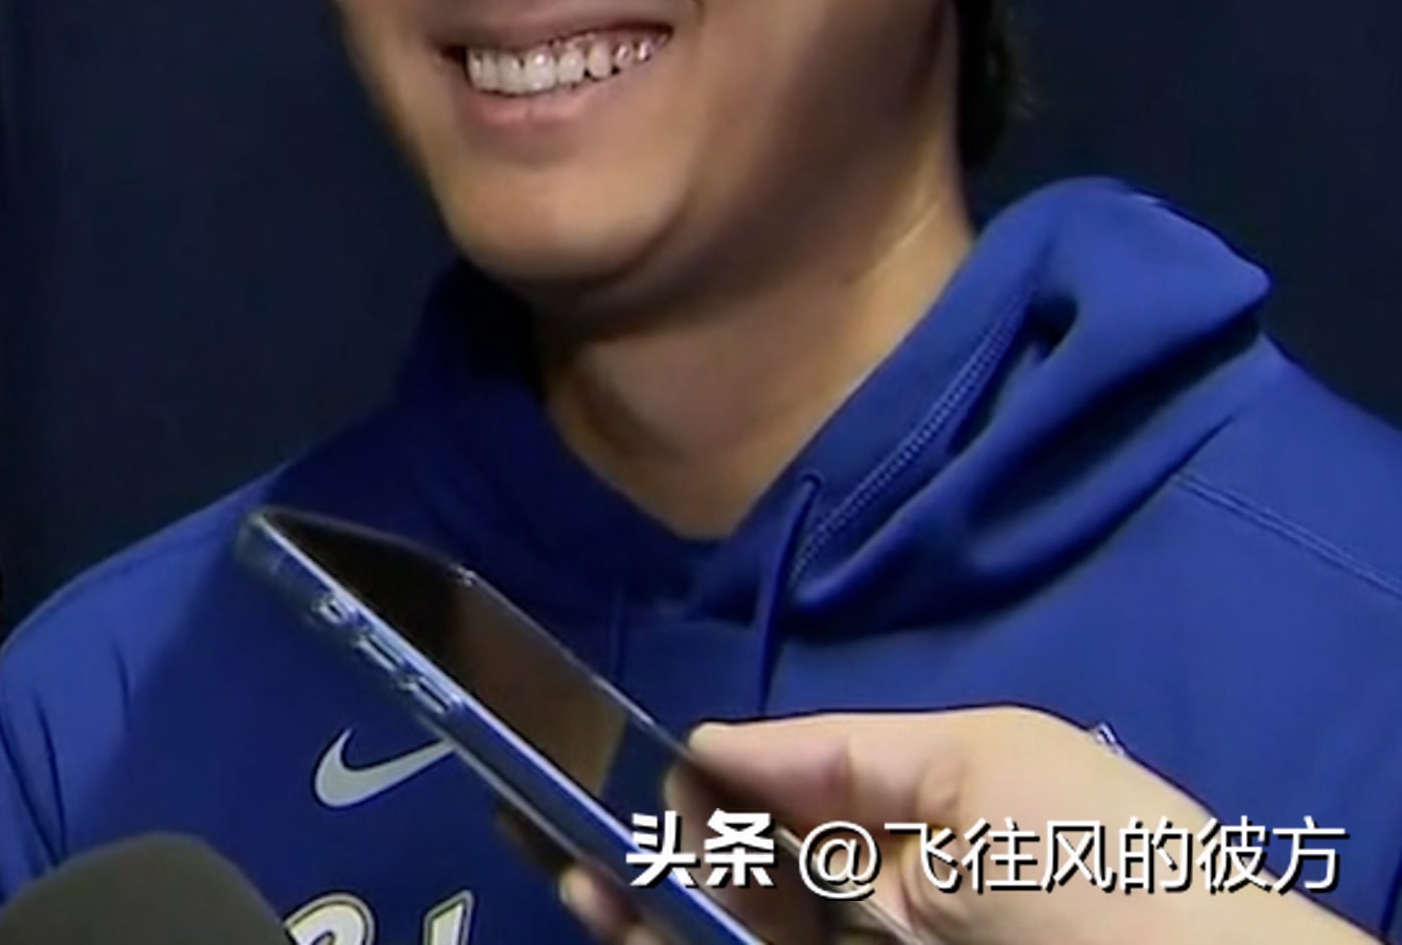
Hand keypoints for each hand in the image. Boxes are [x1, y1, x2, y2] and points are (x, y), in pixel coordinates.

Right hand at [555, 707, 1367, 944]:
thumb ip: (837, 759)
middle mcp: (890, 902)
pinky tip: (636, 931)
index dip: (694, 790)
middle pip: (744, 881)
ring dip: (652, 915)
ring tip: (584, 892)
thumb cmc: (1102, 875)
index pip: (784, 802)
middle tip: (573, 854)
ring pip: (740, 936)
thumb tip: (706, 749)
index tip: (609, 779)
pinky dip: (685, 944)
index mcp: (922, 821)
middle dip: (651, 863)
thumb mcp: (982, 770)